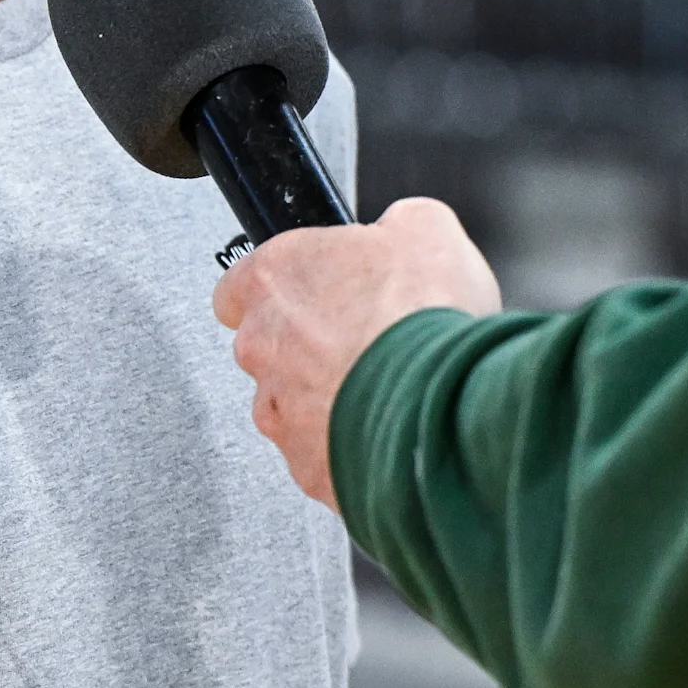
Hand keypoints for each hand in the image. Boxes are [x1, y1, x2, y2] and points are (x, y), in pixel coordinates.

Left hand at [210, 197, 499, 509]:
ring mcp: (276, 409)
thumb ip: (396, 224)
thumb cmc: (426, 318)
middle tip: (367, 344)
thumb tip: (403, 226)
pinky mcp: (304, 463)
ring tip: (388, 389)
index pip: (241, 284)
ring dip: (330, 397)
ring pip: (290, 404)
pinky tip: (391, 427)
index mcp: (273, 279)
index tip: (313, 293)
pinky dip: (349, 444)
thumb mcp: (427, 229)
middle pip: (268, 347)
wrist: (447, 402)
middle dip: (311, 348)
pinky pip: (319, 452)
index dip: (282, 289)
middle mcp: (261, 345)